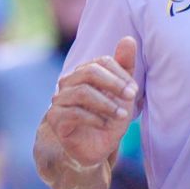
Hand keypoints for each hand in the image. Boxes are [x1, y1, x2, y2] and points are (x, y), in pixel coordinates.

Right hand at [46, 37, 137, 167]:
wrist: (94, 149)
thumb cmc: (108, 119)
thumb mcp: (122, 95)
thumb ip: (124, 68)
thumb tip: (128, 39)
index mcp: (83, 73)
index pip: (101, 62)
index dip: (119, 74)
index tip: (134, 91)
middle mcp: (68, 83)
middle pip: (89, 71)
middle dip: (114, 84)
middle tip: (131, 97)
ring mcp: (59, 100)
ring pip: (82, 92)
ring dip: (107, 104)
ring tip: (122, 116)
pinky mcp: (55, 119)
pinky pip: (74, 113)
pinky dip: (94, 118)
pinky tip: (105, 125)